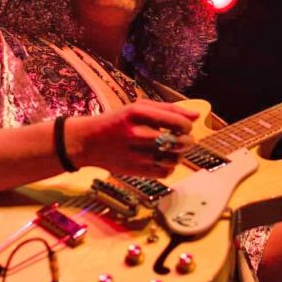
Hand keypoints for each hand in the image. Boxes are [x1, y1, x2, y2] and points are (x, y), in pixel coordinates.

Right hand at [67, 100, 198, 176]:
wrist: (86, 142)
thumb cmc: (117, 122)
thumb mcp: (137, 108)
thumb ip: (167, 109)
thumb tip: (195, 116)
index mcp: (137, 113)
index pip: (176, 122)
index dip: (187, 126)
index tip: (186, 127)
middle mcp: (135, 133)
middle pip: (177, 142)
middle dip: (187, 141)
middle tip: (184, 139)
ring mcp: (134, 154)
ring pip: (173, 159)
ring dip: (180, 155)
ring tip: (174, 150)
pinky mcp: (134, 171)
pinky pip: (164, 173)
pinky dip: (169, 167)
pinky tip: (163, 160)